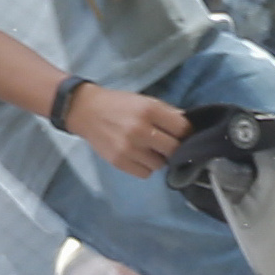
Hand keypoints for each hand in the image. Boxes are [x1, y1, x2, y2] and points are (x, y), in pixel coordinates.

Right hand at [65, 85, 190, 178]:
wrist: (86, 111)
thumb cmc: (119, 105)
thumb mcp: (144, 101)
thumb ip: (166, 114)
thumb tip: (188, 128)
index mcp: (149, 110)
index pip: (182, 129)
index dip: (187, 134)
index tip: (184, 136)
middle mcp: (141, 130)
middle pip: (174, 150)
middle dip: (174, 148)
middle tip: (168, 145)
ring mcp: (130, 148)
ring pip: (160, 165)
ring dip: (158, 159)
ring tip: (148, 149)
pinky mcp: (120, 162)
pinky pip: (145, 174)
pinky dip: (145, 167)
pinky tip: (138, 157)